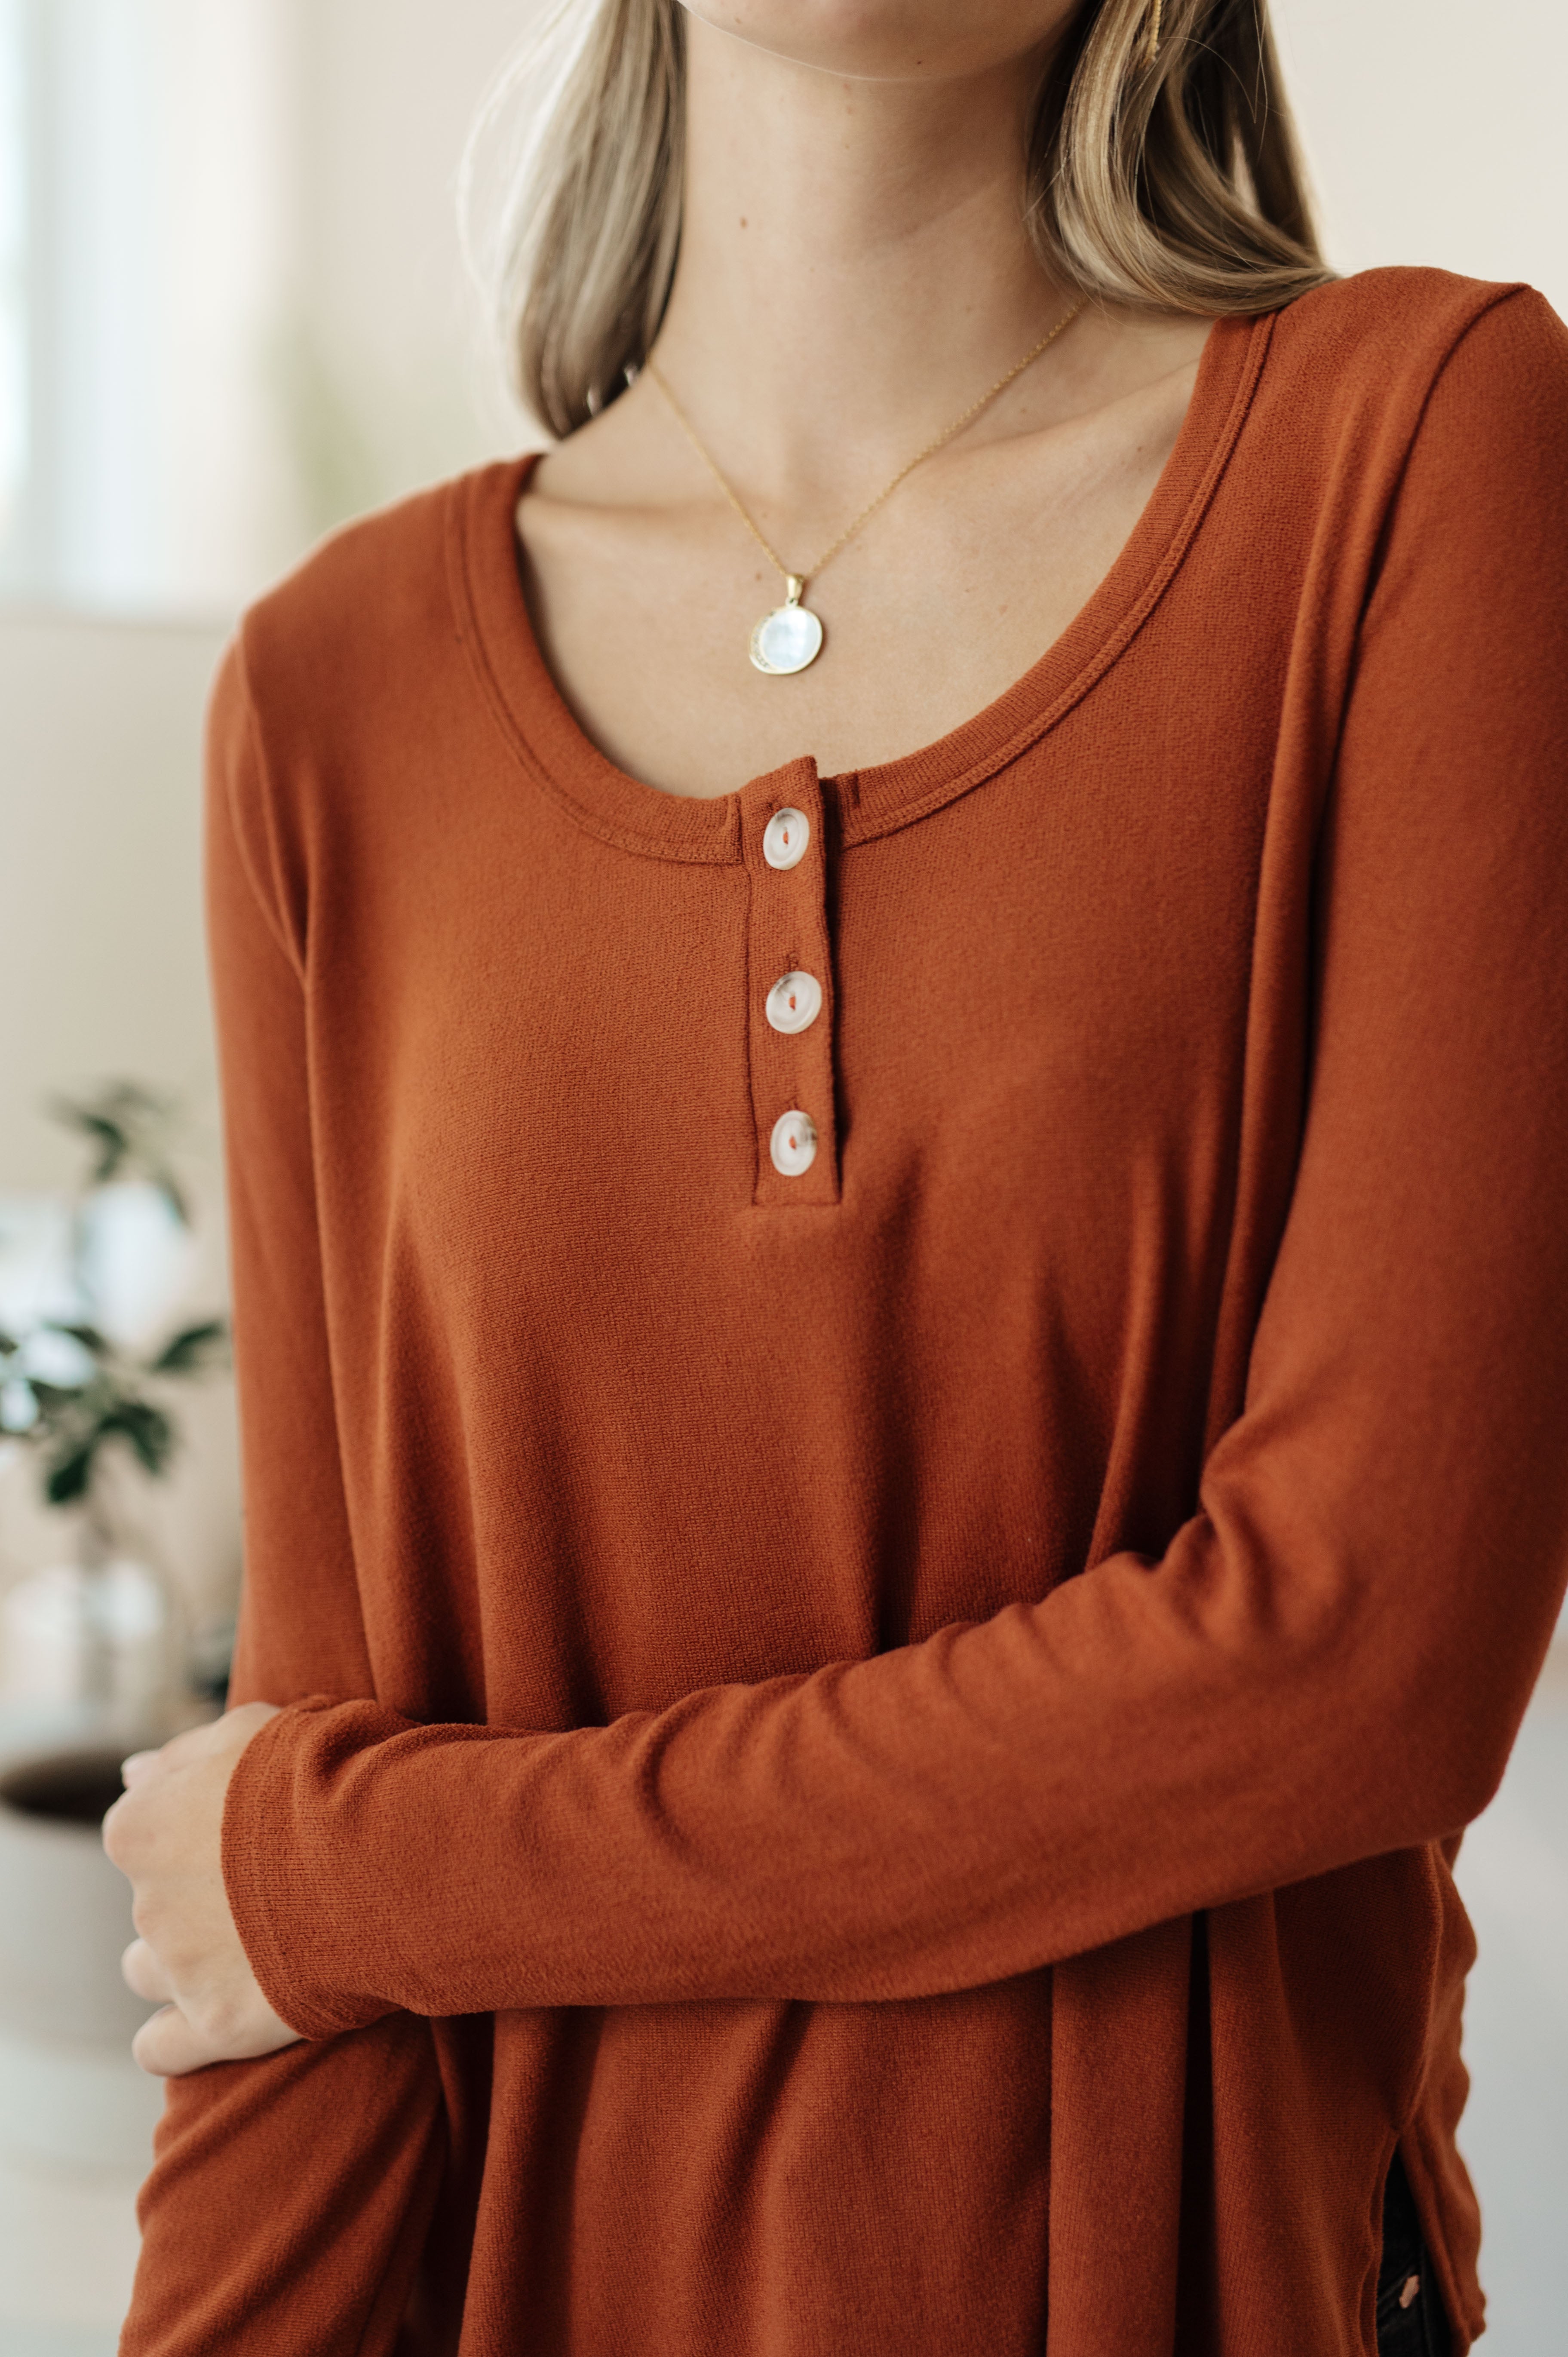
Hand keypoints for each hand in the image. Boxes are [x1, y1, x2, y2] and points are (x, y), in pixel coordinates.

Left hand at [102, 1702, 303, 2076]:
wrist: (387, 1847)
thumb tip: (133, 1773)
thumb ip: (183, 1755)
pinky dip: (174, 2038)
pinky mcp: (219, 2024)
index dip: (191, 1827)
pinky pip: (160, 2048)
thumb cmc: (328, 1772)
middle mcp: (147, 1902)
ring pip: (148, 1972)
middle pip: (152, 1901)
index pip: (138, 1831)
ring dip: (183, 1959)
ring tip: (251, 1943)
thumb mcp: (252, 1730)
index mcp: (141, 1829)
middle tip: (269, 1879)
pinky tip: (213, 2015)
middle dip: (196, 1893)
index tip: (241, 1829)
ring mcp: (181, 1969)